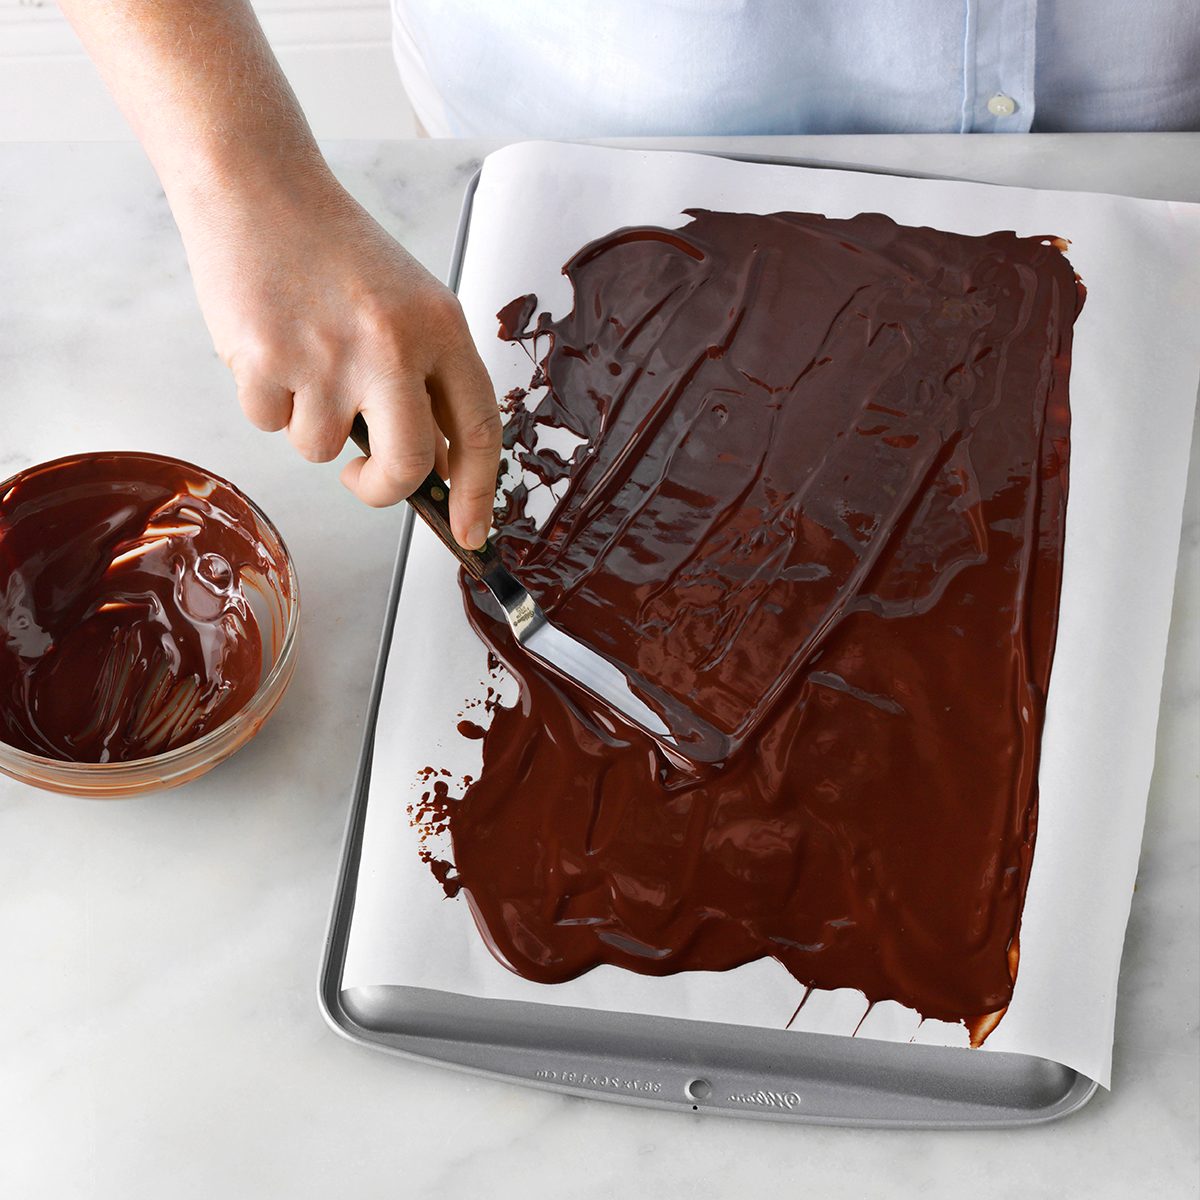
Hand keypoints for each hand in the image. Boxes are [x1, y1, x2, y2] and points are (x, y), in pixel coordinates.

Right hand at [179, 161, 500, 548]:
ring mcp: (328, 355)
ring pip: (323, 450)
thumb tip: (439, 468)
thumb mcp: (409, 305)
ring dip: (310, 423)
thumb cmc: (335, 252)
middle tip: (366, 478)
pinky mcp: (265, 360)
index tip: (473, 532)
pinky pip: (268, 424)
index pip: (479, 430)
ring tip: (302, 358)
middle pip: (408, 466)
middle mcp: (392, 345)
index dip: (479, 492)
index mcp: (441, 328)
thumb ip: (429, 380)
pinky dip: (266, 400)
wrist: (258, 186)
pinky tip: (267, 345)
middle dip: (385, 490)